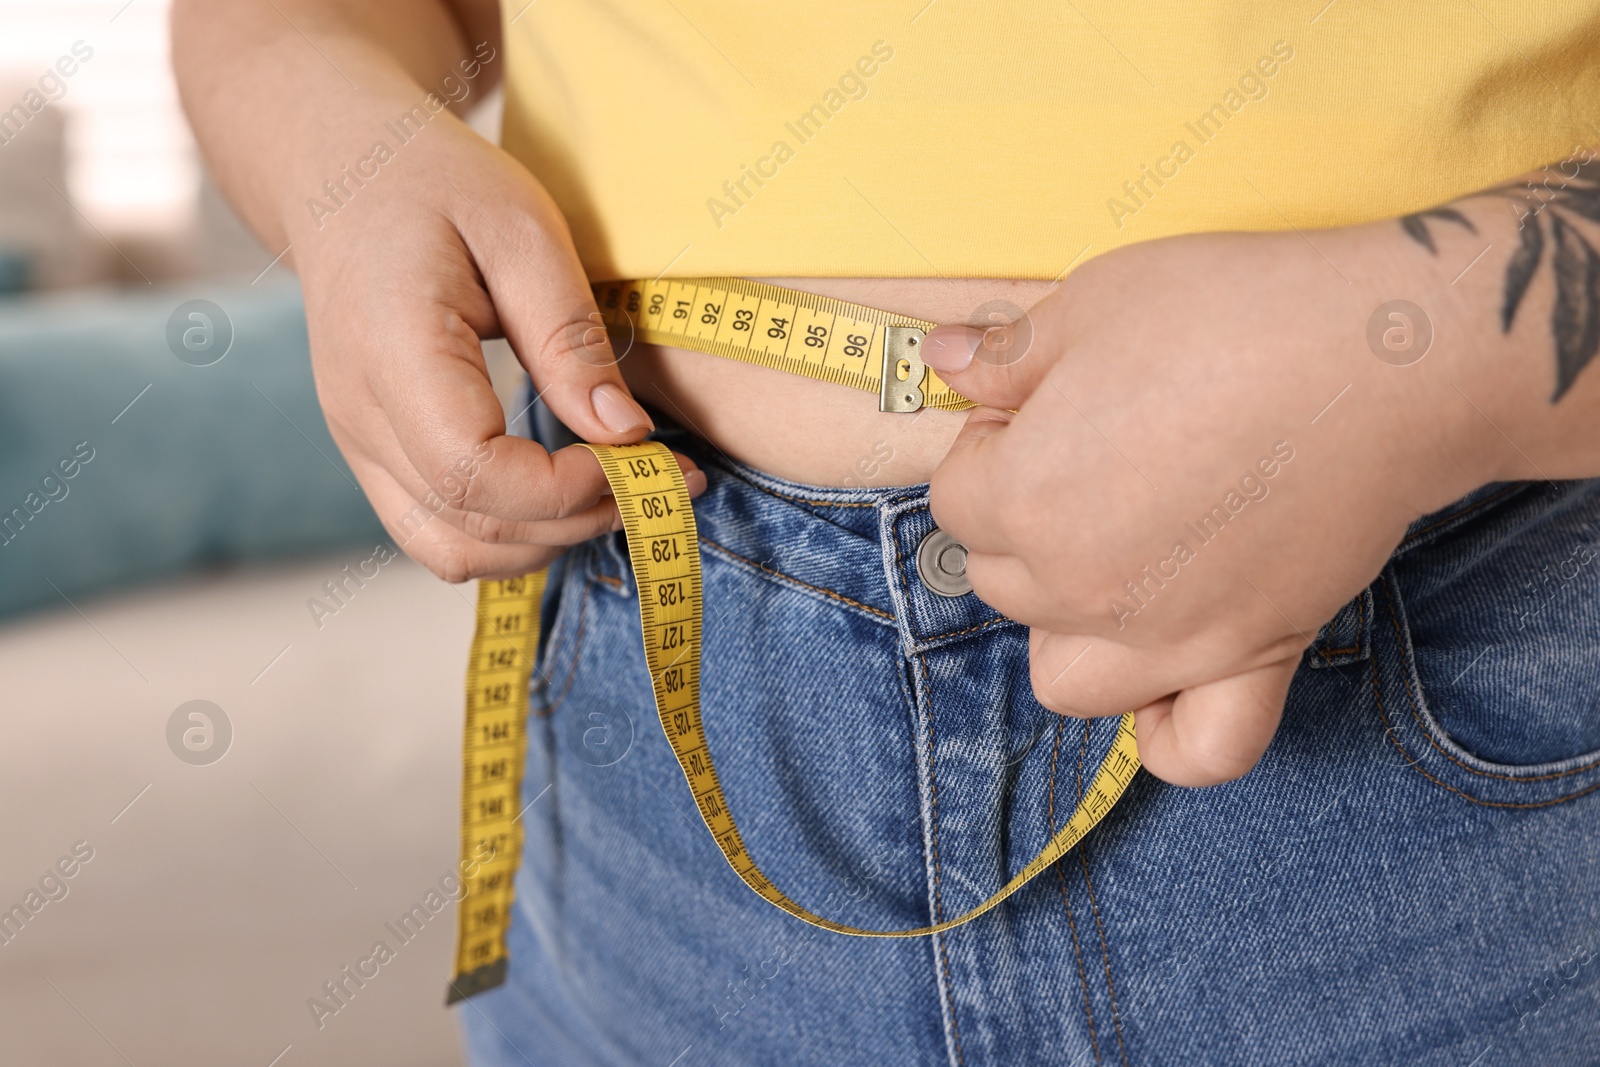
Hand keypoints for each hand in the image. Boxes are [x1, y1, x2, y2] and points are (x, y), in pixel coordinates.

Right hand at [291, 111, 702, 581]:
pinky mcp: (374, 454)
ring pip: (453, 552)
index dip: (568, 488)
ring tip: (620, 487)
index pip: (475, 474)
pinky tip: (566, 491)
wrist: (342, 173)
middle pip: (470, 528)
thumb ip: (570, 338)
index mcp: (392, 352)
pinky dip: (510, 533)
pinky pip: (438, 532)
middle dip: (579, 519)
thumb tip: (625, 434)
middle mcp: (361, 416)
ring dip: (547, 540)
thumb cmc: (432, 183)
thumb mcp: (522, 229)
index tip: (643, 456)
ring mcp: (359, 444)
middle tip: (663, 478)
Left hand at [925, 226, 1500, 785]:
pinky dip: (1173, 731)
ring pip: (1065, 679)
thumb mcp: (1093, 303)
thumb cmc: (1234, 316)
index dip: (990, 444)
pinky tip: (1172, 677)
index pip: (954, 498)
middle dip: (1022, 518)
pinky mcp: (1253, 658)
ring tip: (1113, 558)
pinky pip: (1196, 749)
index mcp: (1025, 501)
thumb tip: (942, 361)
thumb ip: (1004, 355)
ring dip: (1068, 628)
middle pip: (1001, 579)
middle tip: (1091, 453)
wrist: (1383, 359)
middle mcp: (1081, 589)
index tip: (1040, 407)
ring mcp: (1166, 640)